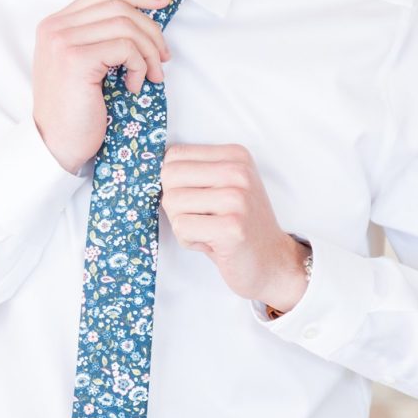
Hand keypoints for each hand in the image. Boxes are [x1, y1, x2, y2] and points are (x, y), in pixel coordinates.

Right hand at [32, 0, 171, 174]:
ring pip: (125, 24)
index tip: (163, 1)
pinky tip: (135, 85)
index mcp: (55, 24)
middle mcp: (55, 27)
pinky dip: (140, 66)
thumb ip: (100, 37)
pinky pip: (125, 48)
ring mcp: (62, 41)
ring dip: (149, 51)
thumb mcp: (86, 65)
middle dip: (151, 28)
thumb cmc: (76, 111)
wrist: (56, 145)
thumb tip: (144, 15)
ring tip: (153, 75)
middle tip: (164, 56)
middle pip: (118, 4)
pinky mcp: (76, 59)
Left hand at [160, 143, 309, 313]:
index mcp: (235, 155)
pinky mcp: (232, 227)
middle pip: (169, 177)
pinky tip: (213, 244)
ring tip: (209, 231)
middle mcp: (238, 171)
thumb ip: (193, 173)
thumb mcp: (222, 187)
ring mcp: (237, 198)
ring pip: (171, 202)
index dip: (175, 184)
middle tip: (201, 218)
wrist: (272, 262)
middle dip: (174, 204)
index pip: (174, 156)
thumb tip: (145, 171)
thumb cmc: (238, 225)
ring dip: (182, 224)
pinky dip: (189, 241)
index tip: (201, 200)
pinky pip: (181, 227)